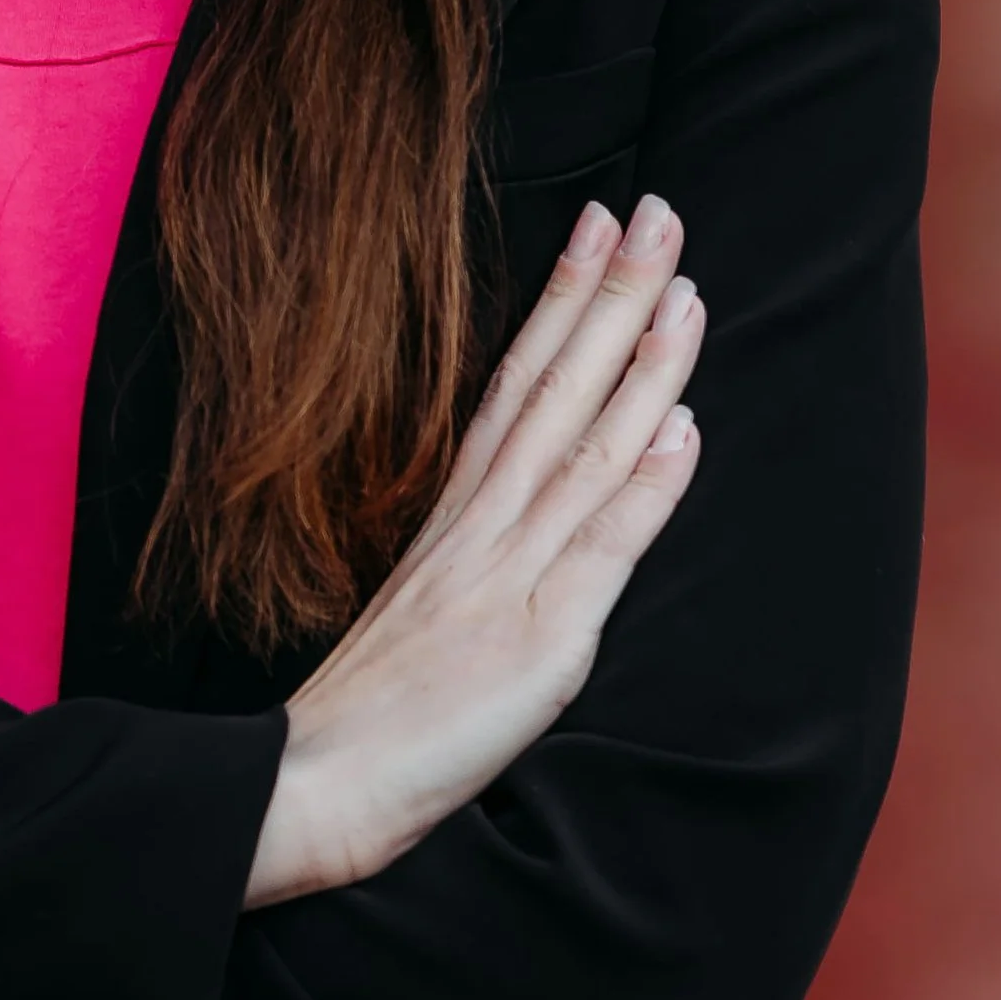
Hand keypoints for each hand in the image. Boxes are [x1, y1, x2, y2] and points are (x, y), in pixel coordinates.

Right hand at [242, 198, 702, 907]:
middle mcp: (482, 526)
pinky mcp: (537, 642)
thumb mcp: (426, 605)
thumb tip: (541, 484)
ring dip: (640, 363)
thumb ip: (479, 543)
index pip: (519, 381)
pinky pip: (598, 551)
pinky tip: (683, 429)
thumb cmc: (370, 712)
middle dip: (611, 294)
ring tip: (687, 288)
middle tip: (659, 210)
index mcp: (456, 515)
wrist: (313, 789)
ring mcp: (508, 575)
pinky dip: (643, 487)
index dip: (562, 299)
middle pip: (555, 386)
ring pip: (584, 445)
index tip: (599, 224)